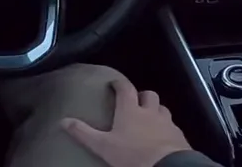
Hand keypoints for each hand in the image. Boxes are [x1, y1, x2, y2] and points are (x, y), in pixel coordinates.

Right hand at [61, 76, 193, 166]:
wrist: (168, 166)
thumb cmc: (133, 155)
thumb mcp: (103, 146)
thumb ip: (83, 133)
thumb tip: (62, 121)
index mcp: (130, 110)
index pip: (125, 89)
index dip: (119, 83)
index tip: (114, 83)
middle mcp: (150, 112)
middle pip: (148, 95)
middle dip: (142, 96)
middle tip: (135, 102)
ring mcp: (166, 123)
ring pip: (163, 108)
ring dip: (156, 110)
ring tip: (150, 118)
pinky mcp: (179, 135)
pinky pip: (173, 126)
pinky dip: (166, 127)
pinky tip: (162, 136)